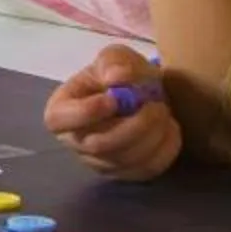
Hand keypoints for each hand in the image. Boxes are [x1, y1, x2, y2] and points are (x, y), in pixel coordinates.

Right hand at [45, 44, 183, 179]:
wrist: (141, 95)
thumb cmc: (118, 75)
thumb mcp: (113, 57)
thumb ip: (113, 62)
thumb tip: (116, 78)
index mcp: (60, 112)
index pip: (60, 120)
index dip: (88, 111)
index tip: (115, 98)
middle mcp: (75, 143)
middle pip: (98, 145)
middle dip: (134, 125)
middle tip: (156, 105)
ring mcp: (99, 163)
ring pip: (126, 159)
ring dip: (153, 135)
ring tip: (164, 111)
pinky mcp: (125, 173)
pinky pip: (147, 168)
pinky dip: (165, 148)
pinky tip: (170, 128)